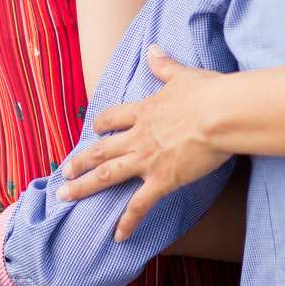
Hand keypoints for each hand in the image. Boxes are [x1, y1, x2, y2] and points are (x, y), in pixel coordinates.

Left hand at [58, 47, 229, 241]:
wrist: (221, 114)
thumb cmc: (208, 93)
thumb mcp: (183, 75)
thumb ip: (164, 65)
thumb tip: (152, 48)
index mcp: (144, 111)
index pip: (113, 118)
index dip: (100, 124)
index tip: (92, 129)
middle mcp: (138, 136)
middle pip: (100, 150)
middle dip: (79, 162)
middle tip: (63, 173)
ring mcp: (147, 160)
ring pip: (106, 175)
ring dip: (84, 187)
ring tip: (65, 196)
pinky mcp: (162, 180)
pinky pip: (139, 205)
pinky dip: (127, 222)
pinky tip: (118, 236)